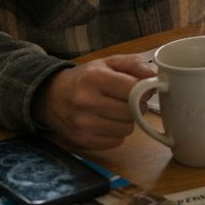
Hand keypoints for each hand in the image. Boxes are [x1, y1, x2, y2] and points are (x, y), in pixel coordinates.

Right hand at [33, 54, 155, 150]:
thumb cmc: (85, 78)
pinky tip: (106, 122)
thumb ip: (134, 64)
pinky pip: (116, 141)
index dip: (143, 90)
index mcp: (94, 78)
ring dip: (127, 121)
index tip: (141, 90)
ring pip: (127, 128)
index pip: (133, 90)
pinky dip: (116, 133)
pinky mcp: (82, 140)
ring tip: (115, 111)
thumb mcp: (107, 63)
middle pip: (132, 111)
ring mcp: (82, 124)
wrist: (49, 96)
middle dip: (136, 106)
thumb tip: (154, 75)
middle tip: (127, 101)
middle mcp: (86, 102)